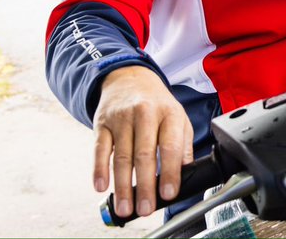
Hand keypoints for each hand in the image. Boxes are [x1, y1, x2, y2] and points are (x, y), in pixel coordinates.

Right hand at [92, 66, 193, 218]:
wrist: (129, 78)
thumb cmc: (157, 104)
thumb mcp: (178, 118)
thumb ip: (183, 146)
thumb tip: (186, 175)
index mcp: (169, 114)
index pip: (171, 146)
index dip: (170, 172)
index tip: (169, 194)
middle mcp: (145, 113)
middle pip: (144, 154)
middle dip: (145, 185)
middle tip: (146, 208)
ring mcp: (121, 118)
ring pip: (122, 156)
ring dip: (123, 185)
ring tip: (126, 207)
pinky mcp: (102, 123)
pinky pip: (99, 149)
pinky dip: (99, 169)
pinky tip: (101, 186)